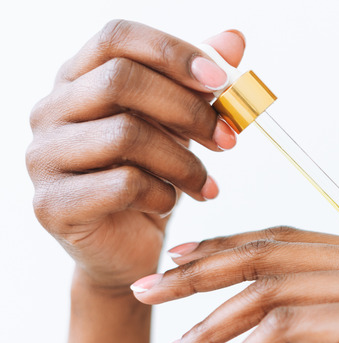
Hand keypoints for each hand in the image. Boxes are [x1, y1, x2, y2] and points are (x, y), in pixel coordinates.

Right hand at [26, 20, 244, 290]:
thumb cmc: (152, 176)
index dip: (173, 51)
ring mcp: (43, 156)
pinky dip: (162, 194)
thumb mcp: (180, 126)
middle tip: (229, 140)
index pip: (117, 37)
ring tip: (207, 185)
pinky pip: (122, 184)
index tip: (222, 80)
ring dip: (184, 162)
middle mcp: (50, 109)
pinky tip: (170, 203)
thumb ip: (200, 83)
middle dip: (188, 110)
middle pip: (121, 80)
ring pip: (126, 135)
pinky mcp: (52, 204)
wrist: (126, 247)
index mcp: (78, 78)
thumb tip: (234, 39)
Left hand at [132, 227, 338, 342]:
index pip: (284, 237)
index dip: (226, 244)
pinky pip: (285, 329)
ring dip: (208, 326)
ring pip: (266, 292)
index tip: (177, 259)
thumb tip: (271, 314)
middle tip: (145, 291)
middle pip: (266, 254)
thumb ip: (330, 314)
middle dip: (198, 272)